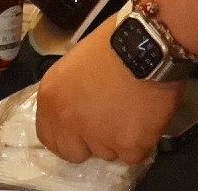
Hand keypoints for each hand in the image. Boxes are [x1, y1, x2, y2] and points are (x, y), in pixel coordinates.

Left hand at [35, 16, 181, 164]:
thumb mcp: (74, 65)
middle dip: (90, 144)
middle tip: (109, 123)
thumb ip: (69, 94)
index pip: (49, 138)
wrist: (148, 43)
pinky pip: (133, 155)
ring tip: (131, 109)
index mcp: (51, 98)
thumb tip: (78, 109)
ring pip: (107, 153)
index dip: (67, 137)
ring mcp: (98, 137)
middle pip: (73, 153)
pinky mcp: (128, 146)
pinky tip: (145, 115)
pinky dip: (141, 140)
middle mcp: (68, 121)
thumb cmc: (113, 42)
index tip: (81, 132)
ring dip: (118, 139)